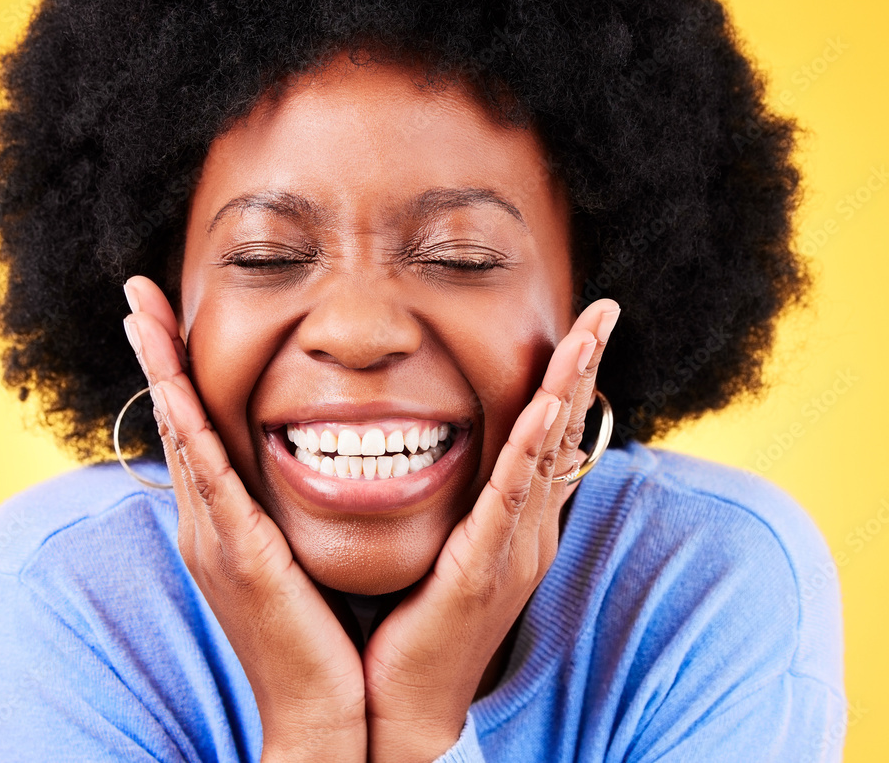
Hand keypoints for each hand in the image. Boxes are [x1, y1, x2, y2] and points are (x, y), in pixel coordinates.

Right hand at [122, 276, 366, 762]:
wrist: (319, 707)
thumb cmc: (312, 632)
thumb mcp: (291, 555)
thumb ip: (282, 510)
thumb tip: (298, 465)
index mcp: (221, 520)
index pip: (194, 428)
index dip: (176, 369)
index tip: (166, 316)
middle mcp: (206, 522)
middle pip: (176, 421)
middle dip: (156, 354)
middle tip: (138, 293)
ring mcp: (216, 539)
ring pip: (184, 439)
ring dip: (162, 374)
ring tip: (144, 317)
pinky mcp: (241, 557)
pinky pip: (213, 484)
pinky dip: (191, 434)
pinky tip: (176, 393)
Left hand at [362, 298, 620, 762]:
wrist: (407, 703)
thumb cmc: (418, 622)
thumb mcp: (446, 546)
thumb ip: (458, 500)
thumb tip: (444, 449)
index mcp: (519, 523)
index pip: (552, 435)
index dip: (571, 378)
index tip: (583, 324)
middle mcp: (530, 531)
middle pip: (563, 433)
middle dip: (584, 367)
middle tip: (604, 309)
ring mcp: (514, 550)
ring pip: (547, 454)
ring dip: (569, 390)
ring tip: (588, 335)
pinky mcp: (484, 569)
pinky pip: (511, 498)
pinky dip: (530, 449)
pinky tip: (545, 408)